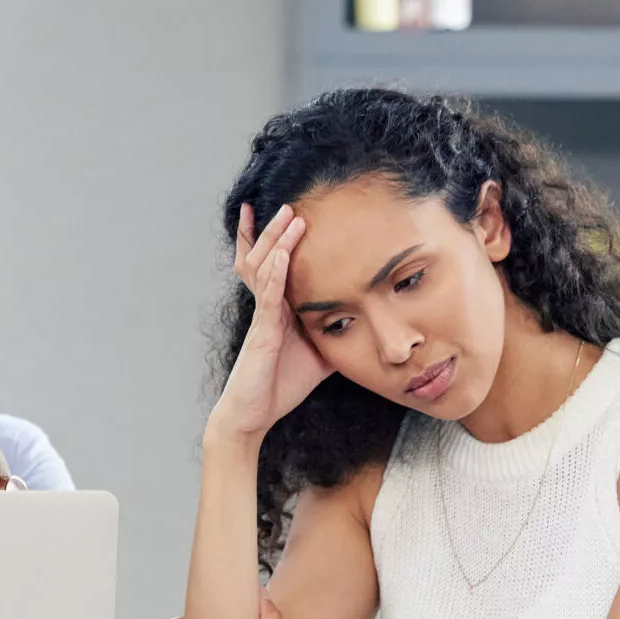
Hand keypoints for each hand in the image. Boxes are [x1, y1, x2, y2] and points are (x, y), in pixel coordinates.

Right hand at [207, 203, 333, 439]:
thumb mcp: (320, 356)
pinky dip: (273, 274)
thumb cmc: (280, 385)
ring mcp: (262, 317)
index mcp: (278, 310)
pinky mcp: (261, 332)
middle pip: (264, 258)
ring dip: (276, 241)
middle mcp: (267, 308)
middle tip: (287, 203)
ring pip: (264, 269)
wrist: (253, 415)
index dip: (274, 241)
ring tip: (288, 216)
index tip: (285, 215)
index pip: (274, 267)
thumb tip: (366, 325)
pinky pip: (267, 297)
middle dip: (274, 230)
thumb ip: (336, 336)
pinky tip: (280, 254)